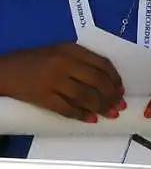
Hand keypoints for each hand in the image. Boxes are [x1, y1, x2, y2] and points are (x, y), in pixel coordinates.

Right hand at [0, 43, 123, 121]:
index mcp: (70, 50)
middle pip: (98, 82)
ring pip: (87, 97)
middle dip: (112, 96)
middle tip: (119, 105)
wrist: (5, 71)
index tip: (121, 89)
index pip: (103, 64)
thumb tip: (108, 81)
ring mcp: (53, 81)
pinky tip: (91, 119)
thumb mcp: (59, 52)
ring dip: (102, 107)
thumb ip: (82, 61)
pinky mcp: (44, 97)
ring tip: (110, 114)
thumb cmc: (35, 61)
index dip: (116, 79)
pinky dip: (83, 115)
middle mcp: (64, 63)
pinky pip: (69, 109)